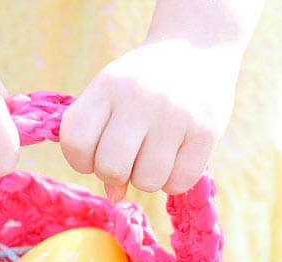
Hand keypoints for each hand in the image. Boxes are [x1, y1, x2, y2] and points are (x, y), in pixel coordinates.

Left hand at [59, 35, 239, 200]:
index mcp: (108, 85)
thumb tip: (115, 196)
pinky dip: (174, 181)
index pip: (76, 143)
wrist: (197, 46)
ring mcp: (175, 114)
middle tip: (129, 158)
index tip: (97, 151)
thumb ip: (101, 142)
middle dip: (116, 174)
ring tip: (155, 155)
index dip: (82, 160)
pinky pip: (179, 183)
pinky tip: (177, 158)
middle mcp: (140, 97)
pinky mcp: (205, 131)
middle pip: (111, 168)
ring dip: (148, 179)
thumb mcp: (113, 96)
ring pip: (147, 182)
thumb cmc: (143, 84)